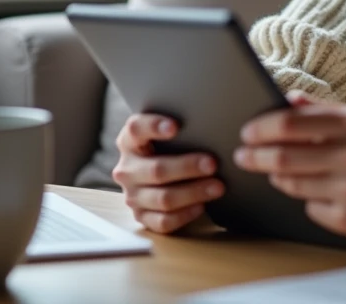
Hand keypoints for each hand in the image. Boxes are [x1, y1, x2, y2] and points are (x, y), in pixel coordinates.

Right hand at [112, 114, 225, 233]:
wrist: (162, 175)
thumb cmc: (173, 148)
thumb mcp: (171, 135)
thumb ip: (181, 129)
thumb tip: (211, 124)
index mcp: (129, 142)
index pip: (135, 129)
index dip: (153, 126)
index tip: (175, 126)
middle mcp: (127, 169)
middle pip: (156, 169)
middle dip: (187, 167)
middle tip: (213, 164)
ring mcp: (132, 196)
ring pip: (163, 198)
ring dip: (193, 193)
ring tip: (218, 187)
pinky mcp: (142, 217)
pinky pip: (163, 221)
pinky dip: (184, 214)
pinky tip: (202, 206)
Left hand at [236, 91, 345, 236]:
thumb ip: (323, 109)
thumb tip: (285, 99)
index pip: (289, 124)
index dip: (260, 129)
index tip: (246, 132)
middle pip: (282, 157)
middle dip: (254, 157)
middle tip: (242, 156)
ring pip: (291, 185)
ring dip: (278, 177)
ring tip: (278, 172)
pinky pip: (310, 208)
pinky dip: (309, 199)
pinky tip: (322, 192)